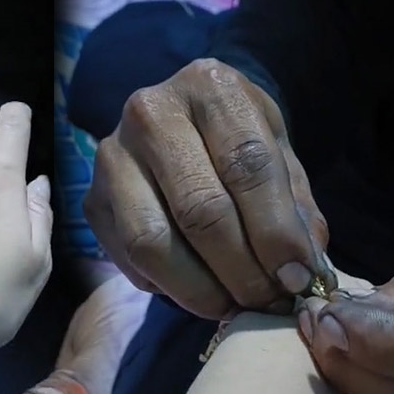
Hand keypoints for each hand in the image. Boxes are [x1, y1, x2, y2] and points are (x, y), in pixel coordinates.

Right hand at [84, 58, 331, 319]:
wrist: (182, 122)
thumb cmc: (238, 141)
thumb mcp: (279, 155)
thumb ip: (295, 208)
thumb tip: (302, 272)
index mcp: (210, 87)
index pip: (248, 165)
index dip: (276, 232)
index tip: (298, 278)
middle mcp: (152, 112)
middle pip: (201, 210)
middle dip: (242, 270)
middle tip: (269, 301)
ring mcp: (113, 156)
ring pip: (154, 243)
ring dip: (202, 290)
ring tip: (235, 306)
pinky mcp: (91, 200)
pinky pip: (131, 261)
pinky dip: (171, 288)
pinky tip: (201, 291)